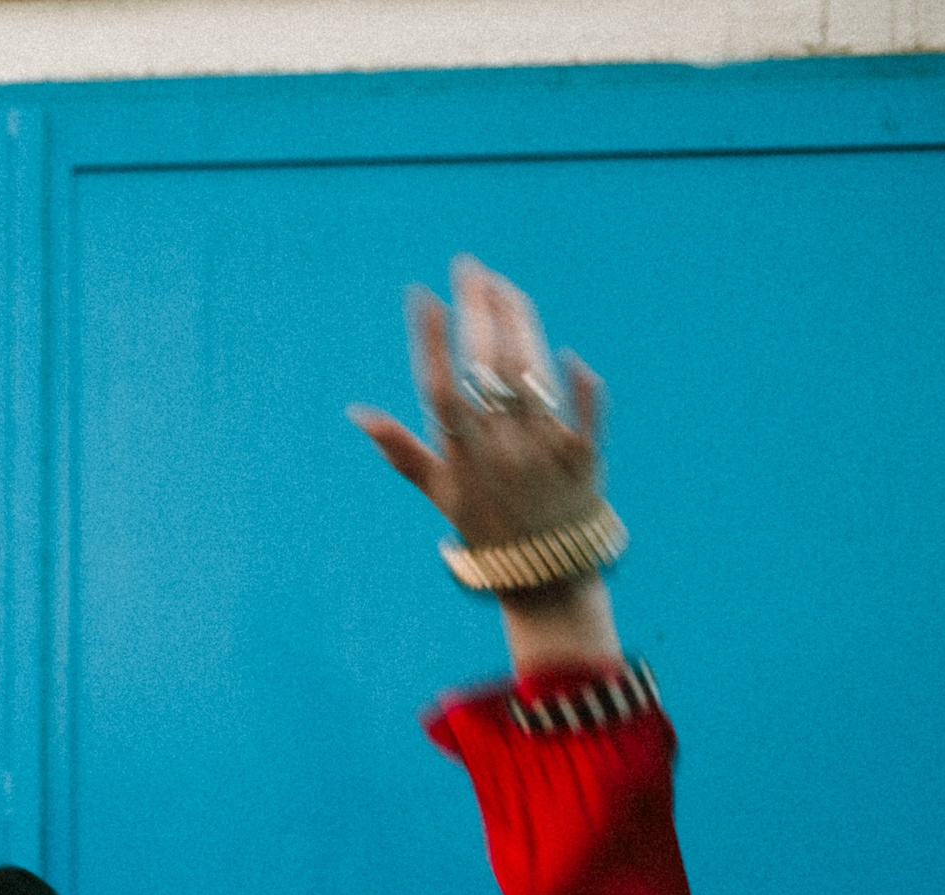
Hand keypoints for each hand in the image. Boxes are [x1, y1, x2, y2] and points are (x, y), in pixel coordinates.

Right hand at [349, 256, 604, 548]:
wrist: (547, 578)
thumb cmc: (487, 531)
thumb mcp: (440, 495)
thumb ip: (403, 452)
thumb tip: (359, 414)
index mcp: (463, 456)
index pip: (440, 387)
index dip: (430, 340)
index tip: (422, 295)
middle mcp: (503, 449)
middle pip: (488, 366)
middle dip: (478, 310)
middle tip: (470, 268)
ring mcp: (545, 453)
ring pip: (532, 376)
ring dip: (520, 323)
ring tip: (504, 286)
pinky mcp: (585, 459)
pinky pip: (585, 414)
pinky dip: (578, 385)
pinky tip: (567, 353)